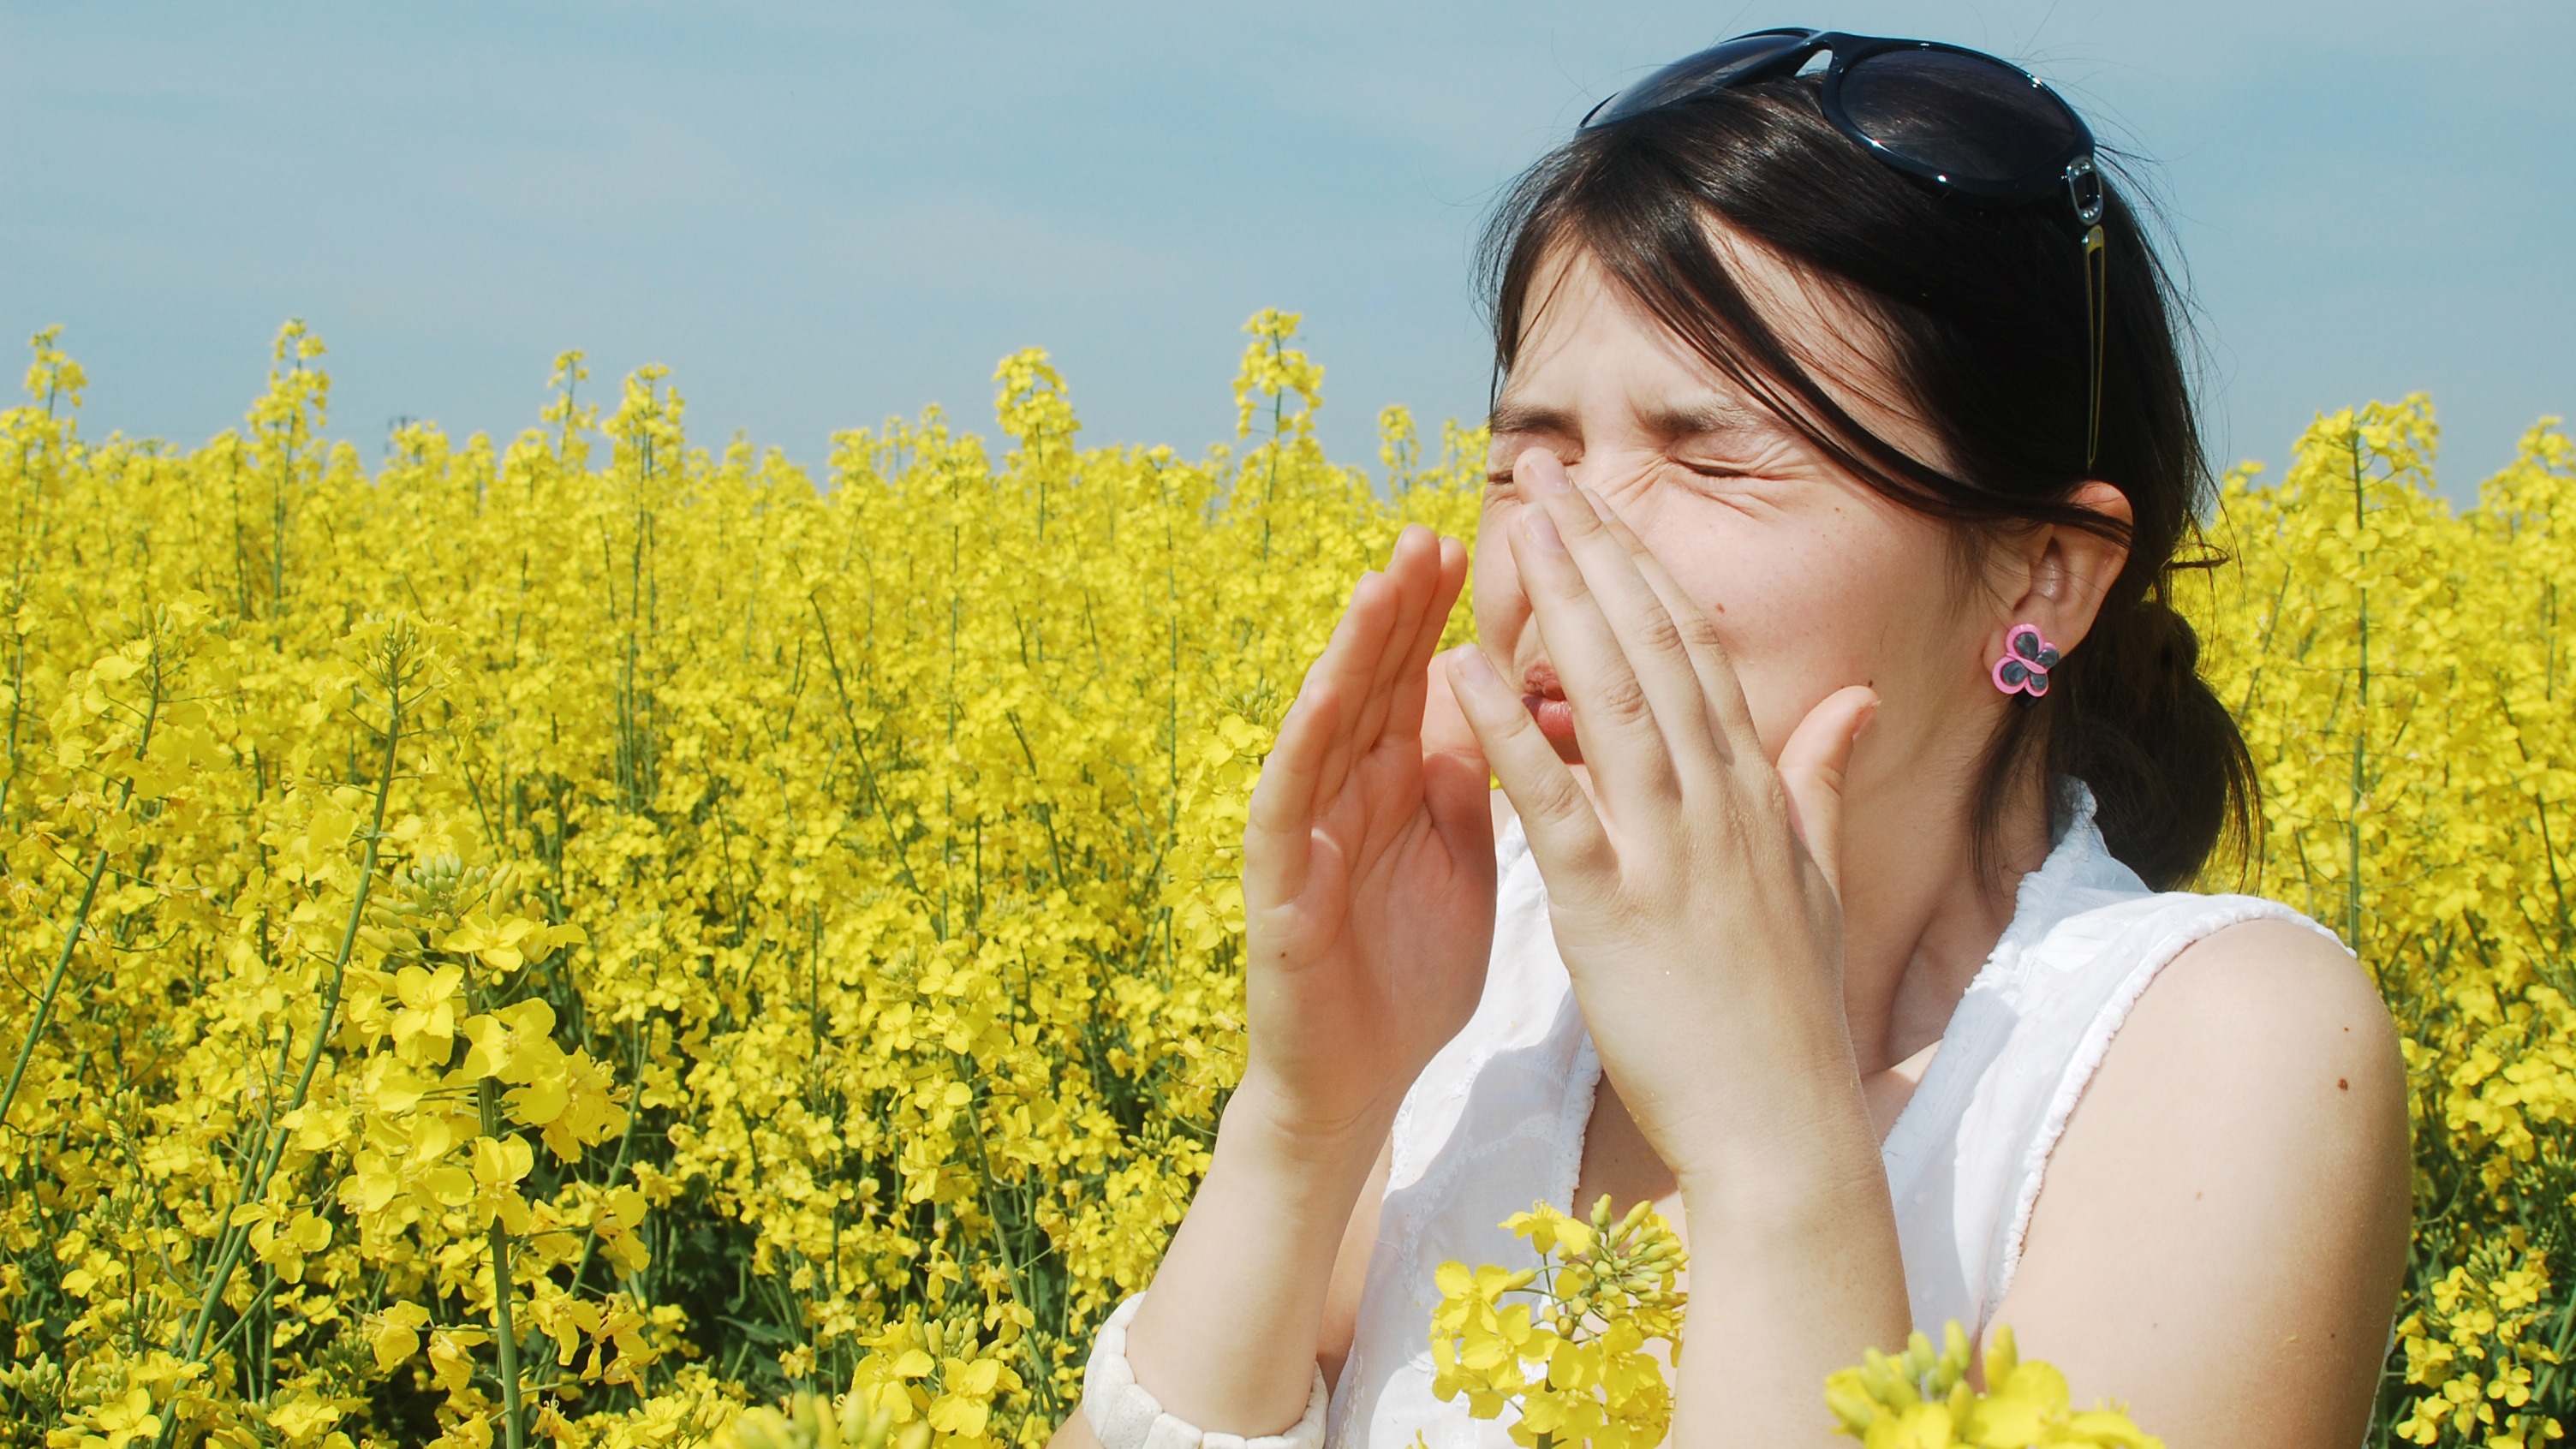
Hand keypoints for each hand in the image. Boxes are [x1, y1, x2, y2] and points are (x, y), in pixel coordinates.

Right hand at [1239, 522, 1492, 1157]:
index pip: (1421, 680)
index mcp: (1398, 786)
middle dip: (1402, 607)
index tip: (1489, 543)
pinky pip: (1287, 804)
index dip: (1447, 615)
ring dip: (1352, 652)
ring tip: (1381, 583)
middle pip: (1374, 683)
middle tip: (1434, 530)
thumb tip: (1501, 699)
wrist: (1359, 1085)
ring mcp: (1306, 834)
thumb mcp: (1461, 860)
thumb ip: (1471, 783)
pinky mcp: (1278, 888)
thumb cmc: (1409, 975)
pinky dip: (1304, 746)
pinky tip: (1325, 696)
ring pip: (1327, 723)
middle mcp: (1346, 793)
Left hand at [1442, 452, 1877, 1187]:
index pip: (1696, 652)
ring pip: (1611, 700)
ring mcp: (1669, 851)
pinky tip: (1462, 671)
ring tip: (1516, 527)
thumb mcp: (1814, 883)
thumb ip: (1819, 781)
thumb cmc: (1787, 1014)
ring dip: (1560, 606)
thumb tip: (1855, 701)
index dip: (1645, 570)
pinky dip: (1507, 731)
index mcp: (1755, 792)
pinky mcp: (1612, 909)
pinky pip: (1553, 803)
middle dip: (1599, 551)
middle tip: (1547, 473)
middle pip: (1653, 648)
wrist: (1784, 1125)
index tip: (1603, 506)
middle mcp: (1718, 802)